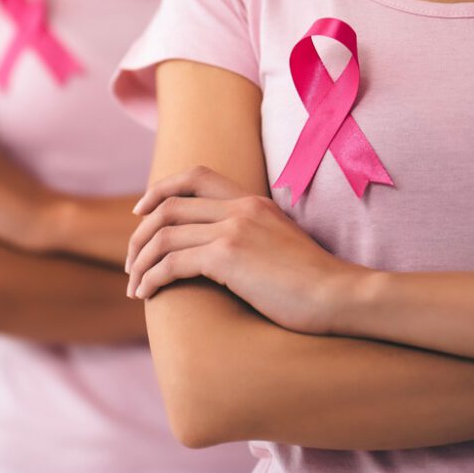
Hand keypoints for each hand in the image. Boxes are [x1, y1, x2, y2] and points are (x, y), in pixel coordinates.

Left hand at [125, 166, 370, 334]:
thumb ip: (253, 235)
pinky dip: (152, 278)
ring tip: (134, 286)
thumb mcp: (282, 243)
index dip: (159, 190)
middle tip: (130, 261)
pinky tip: (146, 295)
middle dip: (140, 234)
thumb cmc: (316, 283)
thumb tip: (222, 252)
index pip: (195, 175)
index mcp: (252, 200)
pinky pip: (171, 263)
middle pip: (168, 206)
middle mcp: (239, 208)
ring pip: (163, 235)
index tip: (140, 213)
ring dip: (140, 261)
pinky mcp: (227, 257)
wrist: (342, 297)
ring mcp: (233, 229)